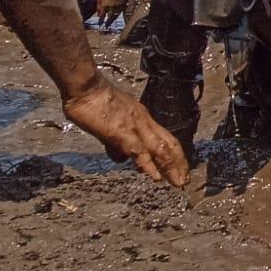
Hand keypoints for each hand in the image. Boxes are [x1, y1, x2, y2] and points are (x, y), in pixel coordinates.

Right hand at [64, 79, 188, 186]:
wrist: (86, 87)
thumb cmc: (94, 102)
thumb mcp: (111, 123)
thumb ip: (118, 141)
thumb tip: (121, 158)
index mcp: (142, 118)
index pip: (165, 139)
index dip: (174, 155)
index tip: (180, 169)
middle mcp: (144, 122)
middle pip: (168, 145)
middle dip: (178, 164)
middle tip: (184, 181)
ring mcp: (135, 126)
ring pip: (159, 149)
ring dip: (170, 167)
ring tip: (178, 183)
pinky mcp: (122, 132)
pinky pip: (139, 151)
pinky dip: (149, 165)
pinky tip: (155, 177)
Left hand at [96, 0, 126, 24]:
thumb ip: (98, 7)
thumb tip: (98, 14)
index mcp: (105, 5)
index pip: (102, 16)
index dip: (101, 21)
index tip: (100, 24)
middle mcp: (111, 7)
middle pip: (110, 18)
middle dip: (108, 23)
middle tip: (106, 26)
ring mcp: (118, 6)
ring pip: (116, 16)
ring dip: (113, 20)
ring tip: (110, 22)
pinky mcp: (122, 5)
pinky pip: (120, 12)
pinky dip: (117, 15)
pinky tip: (115, 16)